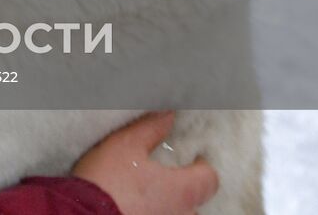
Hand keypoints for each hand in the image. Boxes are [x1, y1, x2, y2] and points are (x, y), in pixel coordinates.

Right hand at [72, 111, 217, 214]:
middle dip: (184, 190)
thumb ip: (151, 128)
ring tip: (148, 195)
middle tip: (164, 177)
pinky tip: (136, 207)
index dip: (203, 167)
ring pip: (177, 214)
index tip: (192, 159)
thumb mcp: (125, 145)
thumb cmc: (108, 180)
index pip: (210, 179)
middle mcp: (181, 214)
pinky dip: (154, 212)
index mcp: (182, 190)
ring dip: (168, 205)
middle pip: (194, 201)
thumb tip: (170, 113)